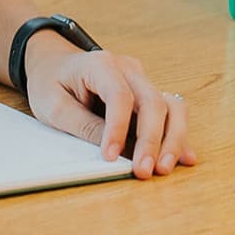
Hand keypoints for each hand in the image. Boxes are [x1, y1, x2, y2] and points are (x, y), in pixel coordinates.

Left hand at [22, 34, 195, 178]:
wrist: (54, 64)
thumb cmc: (51, 82)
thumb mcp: (54, 106)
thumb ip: (84, 125)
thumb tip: (112, 150)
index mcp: (100, 64)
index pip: (119, 96)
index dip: (118, 128)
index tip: (110, 157)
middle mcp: (128, 68)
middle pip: (152, 101)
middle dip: (151, 140)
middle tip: (144, 171)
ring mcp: (141, 80)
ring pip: (170, 106)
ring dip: (172, 138)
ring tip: (165, 168)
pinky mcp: (148, 95)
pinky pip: (171, 113)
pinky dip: (178, 135)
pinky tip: (184, 157)